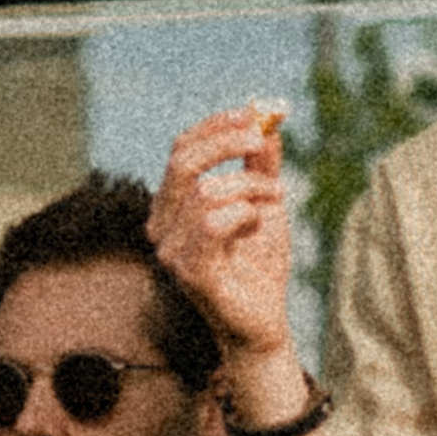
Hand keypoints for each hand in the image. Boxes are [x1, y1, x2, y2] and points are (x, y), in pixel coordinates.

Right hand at [152, 103, 306, 359]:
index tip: (252, 113)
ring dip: (251, 188)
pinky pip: (214, 224)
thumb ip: (260, 165)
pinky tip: (258, 226)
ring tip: (276, 199)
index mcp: (171, 207)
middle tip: (262, 140)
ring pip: (207, 192)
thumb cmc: (259, 265)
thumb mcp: (264, 203)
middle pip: (183, 163)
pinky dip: (244, 215)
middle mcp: (161, 228)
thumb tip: (266, 119)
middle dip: (226, 143)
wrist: (265, 322)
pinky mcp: (190, 273)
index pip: (180, 150)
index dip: (214, 127)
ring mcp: (171, 252)